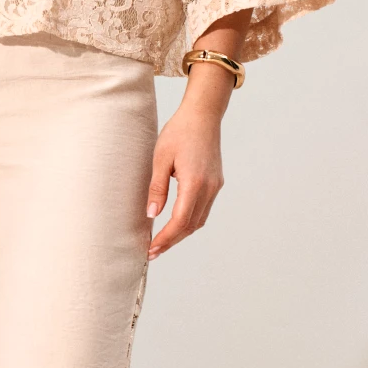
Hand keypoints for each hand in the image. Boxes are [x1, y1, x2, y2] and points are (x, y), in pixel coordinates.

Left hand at [146, 65, 230, 258]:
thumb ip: (156, 188)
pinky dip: (190, 222)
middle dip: (172, 241)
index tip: (151, 249)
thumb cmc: (179, 132)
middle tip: (152, 252)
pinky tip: (176, 224)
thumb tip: (151, 215)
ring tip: (162, 242)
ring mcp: (215, 186)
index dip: (165, 239)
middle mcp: (209, 188)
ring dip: (181, 234)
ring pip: (199, 220)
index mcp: (194, 183)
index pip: (179, 221)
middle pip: (190, 225)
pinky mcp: (216, 183)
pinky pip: (203, 210)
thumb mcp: (160, 158)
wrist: (203, 115)